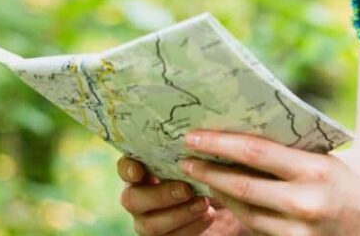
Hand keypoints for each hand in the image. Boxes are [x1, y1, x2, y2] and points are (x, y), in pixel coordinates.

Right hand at [118, 156, 247, 235]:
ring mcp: (150, 220)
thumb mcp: (207, 157)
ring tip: (203, 203)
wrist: (234, 199)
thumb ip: (194, 149)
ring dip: (177, 214)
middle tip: (186, 188)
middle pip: (131, 199)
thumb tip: (199, 134)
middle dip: (159, 195)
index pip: (125, 168)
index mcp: (145, 170)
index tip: (139, 170)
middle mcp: (141, 195)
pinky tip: (209, 215)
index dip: (127, 169)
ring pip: (148, 225)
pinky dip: (191, 227)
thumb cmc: (216, 169)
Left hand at [179, 131, 359, 235]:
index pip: (255, 152)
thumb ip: (284, 152)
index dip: (219, 144)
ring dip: (218, 193)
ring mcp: (298, 231)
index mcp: (313, 170)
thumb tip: (237, 136)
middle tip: (184, 160)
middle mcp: (304, 202)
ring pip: (244, 211)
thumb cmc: (345, 182)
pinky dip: (237, 212)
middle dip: (208, 172)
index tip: (193, 137)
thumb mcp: (320, 159)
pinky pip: (256, 228)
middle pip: (242, 186)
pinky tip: (224, 198)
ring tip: (200, 177)